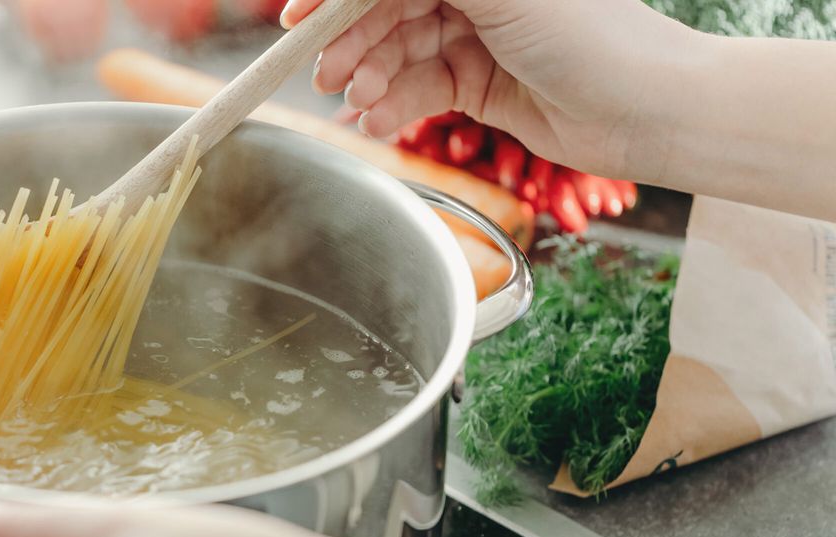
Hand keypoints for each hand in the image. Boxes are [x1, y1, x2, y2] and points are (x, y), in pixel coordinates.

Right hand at [281, 0, 696, 178]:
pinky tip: (378, 120)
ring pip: (399, 51)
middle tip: (323, 76)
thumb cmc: (589, 35)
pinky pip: (419, 89)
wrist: (643, 110)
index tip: (298, 17)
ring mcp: (476, 35)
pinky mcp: (478, 84)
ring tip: (355, 102)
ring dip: (370, 77)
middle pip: (388, 7)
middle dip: (351, 41)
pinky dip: (394, 105)